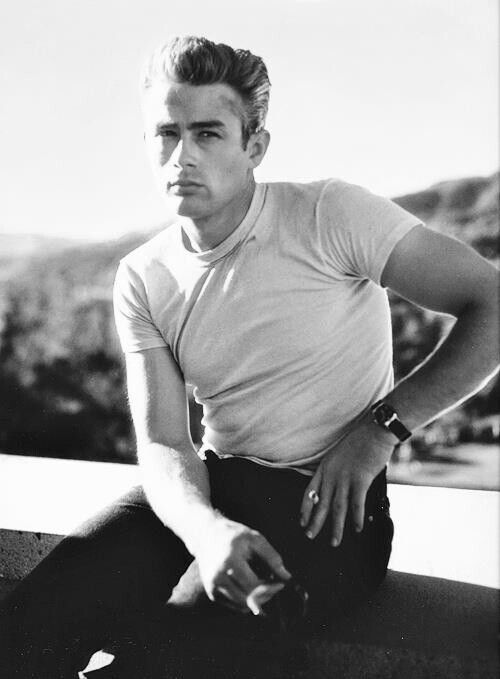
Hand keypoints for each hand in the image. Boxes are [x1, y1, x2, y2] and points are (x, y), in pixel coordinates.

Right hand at [194, 517, 290, 613]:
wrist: (205, 534)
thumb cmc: (234, 535)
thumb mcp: (255, 539)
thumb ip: (272, 557)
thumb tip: (287, 577)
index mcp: (230, 562)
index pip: (254, 586)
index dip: (271, 588)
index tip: (281, 584)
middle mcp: (218, 577)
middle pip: (248, 600)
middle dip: (266, 596)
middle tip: (274, 586)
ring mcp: (213, 586)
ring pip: (242, 606)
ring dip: (257, 601)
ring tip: (263, 586)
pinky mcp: (212, 592)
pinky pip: (234, 605)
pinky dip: (246, 600)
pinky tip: (251, 587)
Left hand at [300, 417, 395, 546]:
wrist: (374, 431)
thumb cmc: (359, 441)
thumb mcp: (339, 455)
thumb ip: (335, 470)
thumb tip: (335, 485)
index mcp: (324, 467)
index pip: (309, 491)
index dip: (305, 508)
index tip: (301, 521)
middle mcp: (331, 474)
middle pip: (320, 503)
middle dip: (315, 522)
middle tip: (309, 536)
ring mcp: (345, 477)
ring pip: (337, 508)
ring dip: (336, 527)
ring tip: (334, 542)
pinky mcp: (360, 480)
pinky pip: (356, 503)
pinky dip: (356, 517)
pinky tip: (357, 529)